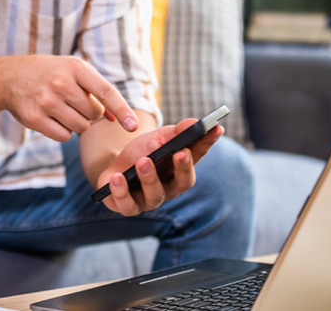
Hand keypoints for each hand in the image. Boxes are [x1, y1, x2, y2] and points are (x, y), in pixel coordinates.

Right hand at [0, 55, 138, 141]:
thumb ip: (98, 91)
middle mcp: (61, 83)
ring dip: (77, 123)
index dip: (122, 109)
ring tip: (62, 108)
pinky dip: (63, 132)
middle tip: (73, 101)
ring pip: (80, 127)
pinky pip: (64, 136)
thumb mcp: (74, 71)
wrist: (9, 77)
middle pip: (94, 114)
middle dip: (89, 112)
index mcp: (76, 67)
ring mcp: (46, 101)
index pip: (106, 91)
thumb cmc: (50, 73)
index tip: (133, 126)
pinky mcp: (34, 119)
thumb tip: (118, 119)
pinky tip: (52, 117)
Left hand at [96, 118, 222, 215]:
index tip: (216, 128)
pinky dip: (122, 192)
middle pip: (183, 183)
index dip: (207, 143)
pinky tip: (117, 178)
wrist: (114, 167)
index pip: (198, 156)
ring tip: (143, 161)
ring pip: (155, 195)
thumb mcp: (157, 138)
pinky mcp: (129, 207)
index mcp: (181, 168)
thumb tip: (194, 123)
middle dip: (183, 168)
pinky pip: (127, 205)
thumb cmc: (141, 152)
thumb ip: (176, 132)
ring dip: (150, 178)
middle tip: (180, 152)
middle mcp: (170, 188)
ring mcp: (150, 200)